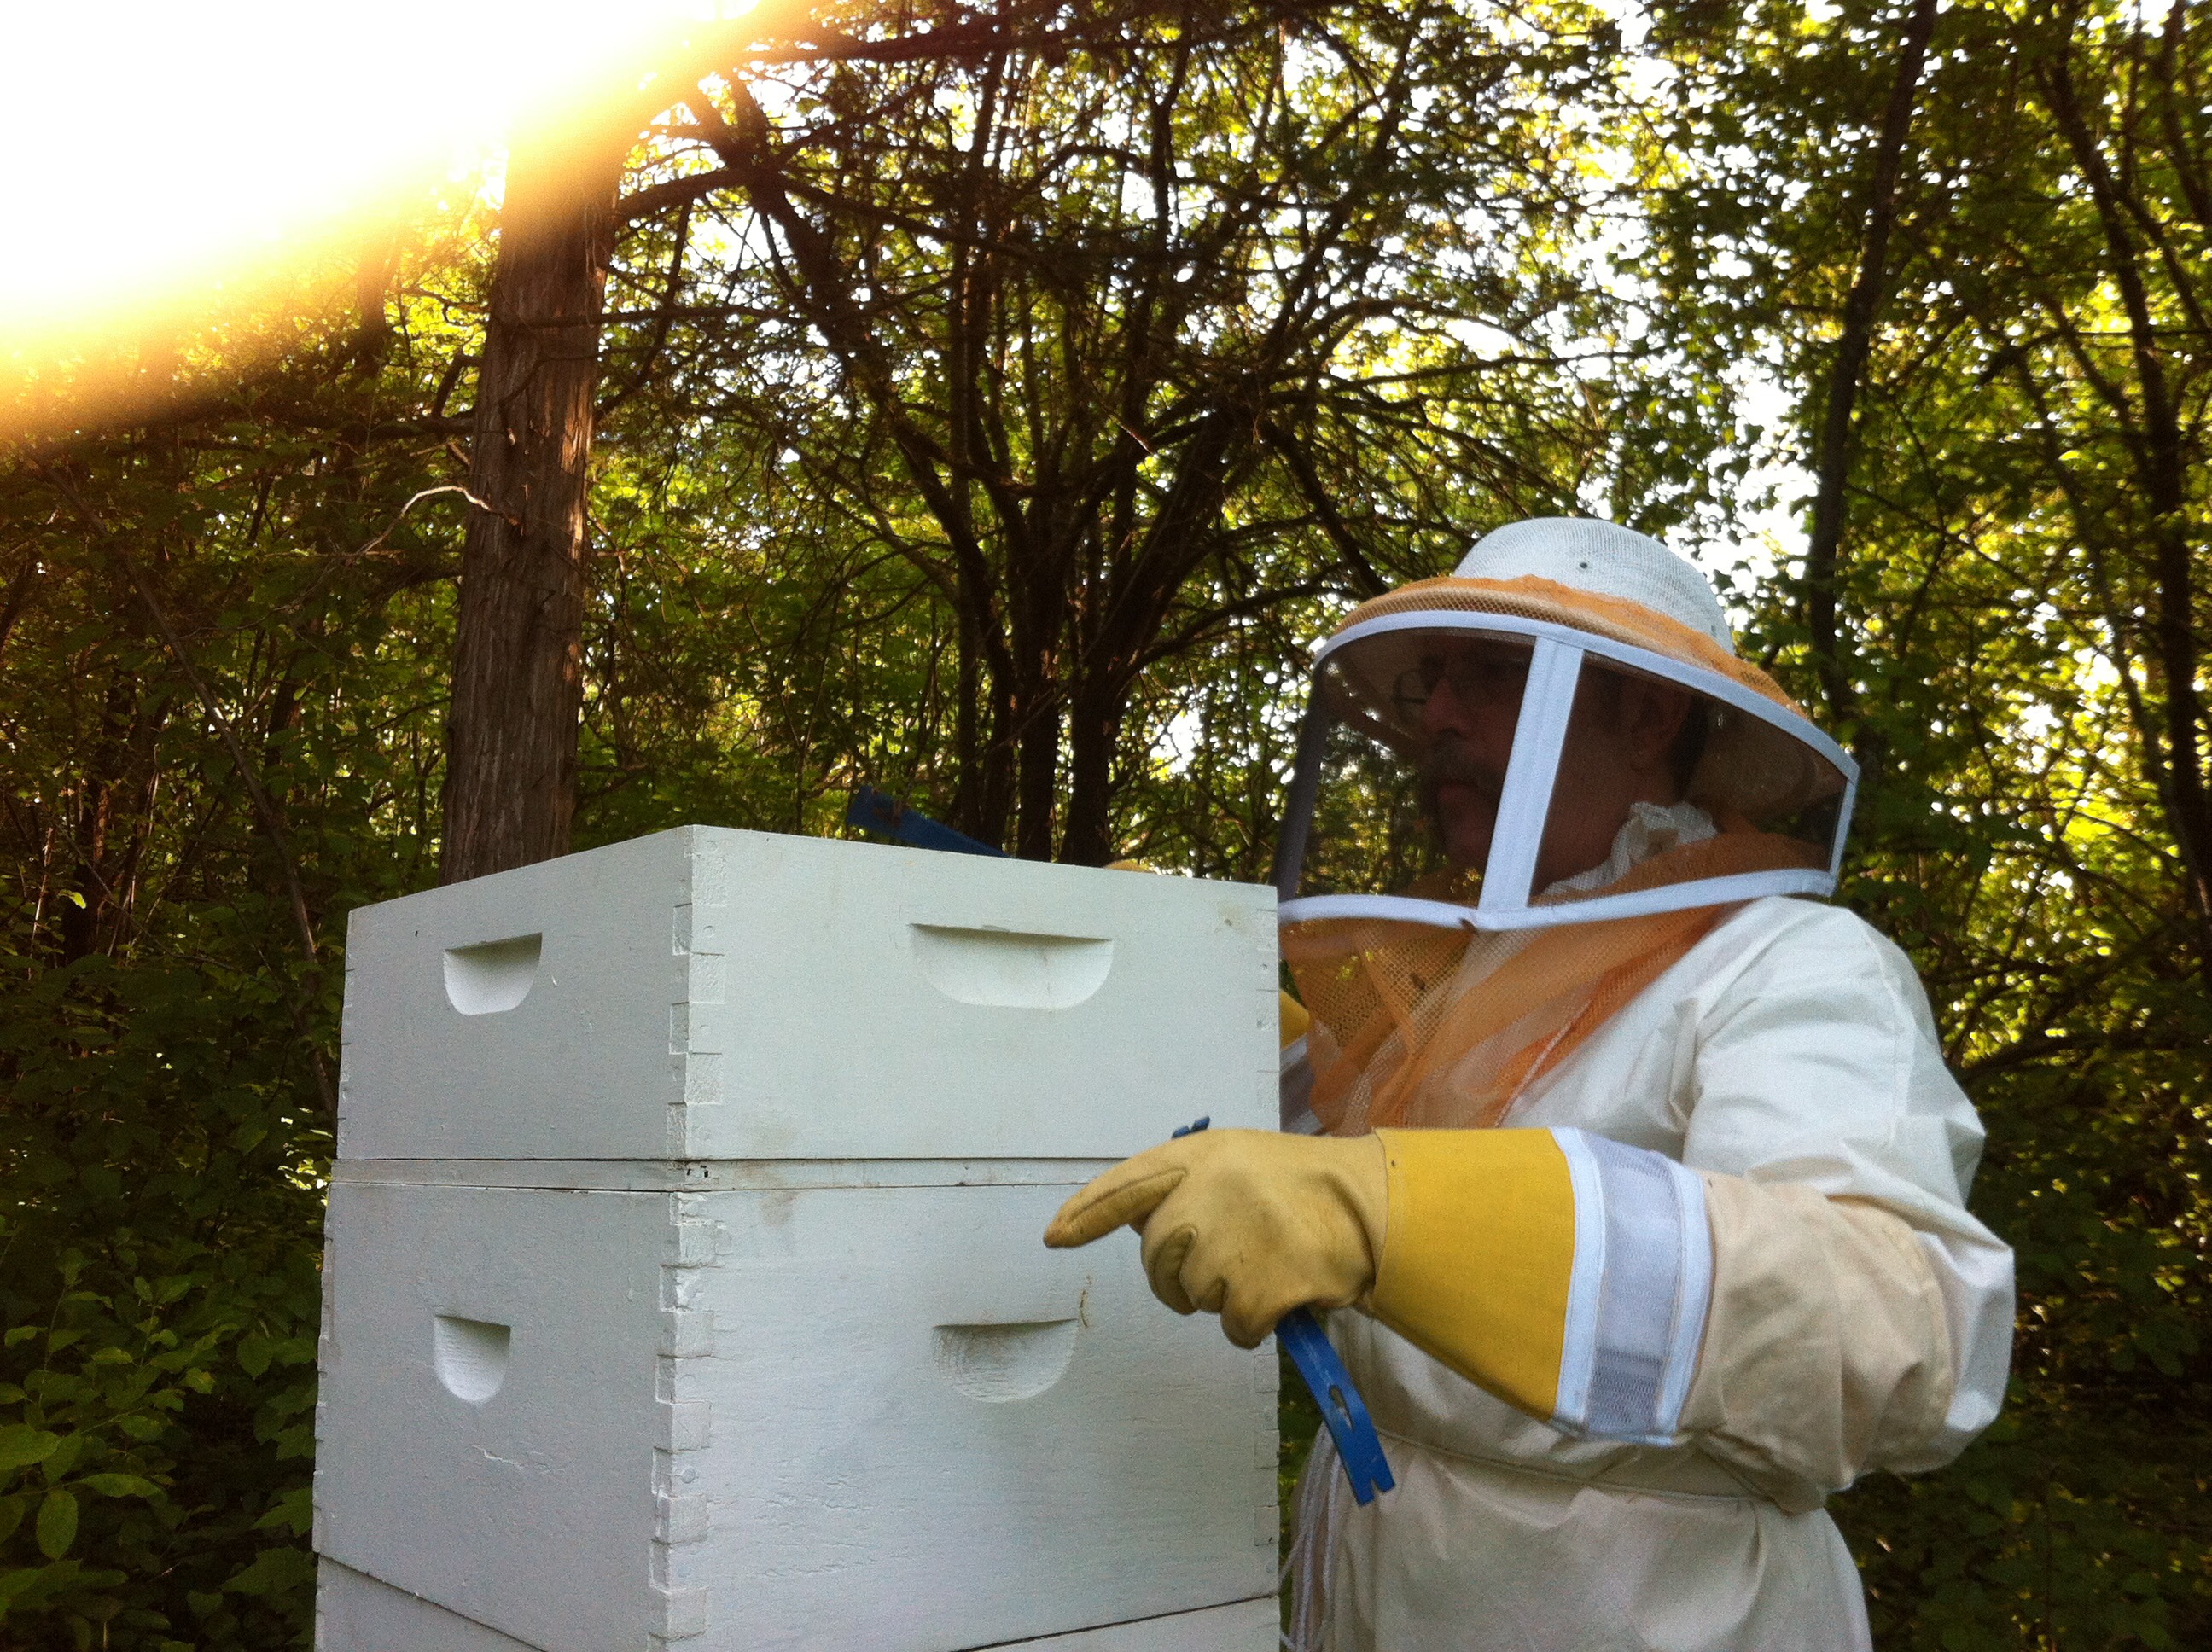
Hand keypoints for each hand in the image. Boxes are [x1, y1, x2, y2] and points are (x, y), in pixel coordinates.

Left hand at [1043, 1129, 1386, 1346]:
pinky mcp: (1262, 1283)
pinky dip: (1253, 1324)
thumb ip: (1187, 1187)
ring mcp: (1233, 1237)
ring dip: (1224, 1296)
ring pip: (1194, 1295)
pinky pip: (1233, 1326)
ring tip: (1266, 1265)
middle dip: (1179, 1276)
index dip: (1086, 1213)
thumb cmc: (1299, 1186)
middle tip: (1225, 1265)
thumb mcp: (1237, 1162)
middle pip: (1157, 1258)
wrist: (1370, 1205)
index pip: (1127, 1185)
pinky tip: (1282, 1295)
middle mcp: (1208, 1191)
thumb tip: (1140, 1229)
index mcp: (1200, 1156)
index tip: (1055, 1236)